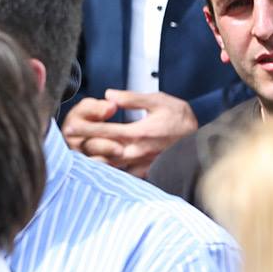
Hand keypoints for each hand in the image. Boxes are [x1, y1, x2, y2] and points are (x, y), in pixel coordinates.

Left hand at [59, 90, 196, 176]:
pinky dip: (106, 171)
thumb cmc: (182, 121)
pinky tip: (97, 165)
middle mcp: (134, 152)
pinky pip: (119, 176)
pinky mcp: (143, 174)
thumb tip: (109, 95)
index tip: (70, 125)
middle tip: (68, 140)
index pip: (102, 131)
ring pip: (106, 167)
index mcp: (137, 133)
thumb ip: (132, 99)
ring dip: (90, 158)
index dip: (84, 128)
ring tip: (76, 153)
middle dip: (81, 145)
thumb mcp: (159, 101)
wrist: (204, 146)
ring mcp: (138, 165)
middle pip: (99, 151)